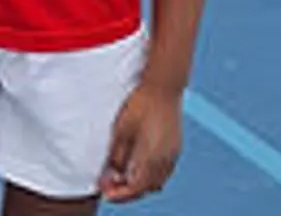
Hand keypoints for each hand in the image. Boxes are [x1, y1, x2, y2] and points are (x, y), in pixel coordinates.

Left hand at [99, 82, 183, 201]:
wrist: (163, 86)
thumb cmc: (141, 104)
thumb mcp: (121, 129)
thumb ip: (117, 155)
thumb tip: (111, 172)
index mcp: (151, 158)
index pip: (135, 189)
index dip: (119, 194)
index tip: (105, 192)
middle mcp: (166, 161)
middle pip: (146, 188)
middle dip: (127, 190)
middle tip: (110, 185)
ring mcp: (173, 155)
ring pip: (156, 182)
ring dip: (139, 183)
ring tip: (121, 175)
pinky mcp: (175, 148)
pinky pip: (163, 171)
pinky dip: (149, 175)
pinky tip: (137, 165)